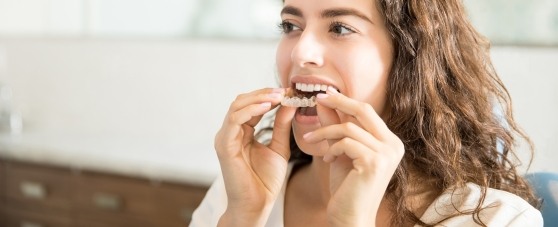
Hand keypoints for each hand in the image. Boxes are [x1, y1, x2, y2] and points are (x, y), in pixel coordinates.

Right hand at [214, 88, 295, 225]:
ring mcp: (225, 138)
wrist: (258, 204)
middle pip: (242, 101)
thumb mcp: (279, 146)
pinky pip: (235, 120)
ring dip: (258, 98)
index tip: (289, 91)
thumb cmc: (265, 180)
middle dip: (263, 93)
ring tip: (278, 96)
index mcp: (241, 132)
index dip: (269, 96)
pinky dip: (251, 110)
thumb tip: (289, 102)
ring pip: (237, 106)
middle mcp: (230, 132)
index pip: (251, 105)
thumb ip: (281, 125)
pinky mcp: (224, 145)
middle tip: (284, 91)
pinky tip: (268, 107)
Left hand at [303, 88, 404, 226]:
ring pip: (349, 127)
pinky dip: (331, 148)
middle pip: (363, 110)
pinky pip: (346, 142)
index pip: (366, 111)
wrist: (350, 218)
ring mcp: (386, 153)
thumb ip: (335, 127)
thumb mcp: (339, 151)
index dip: (344, 100)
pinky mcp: (374, 162)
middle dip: (337, 101)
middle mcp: (393, 145)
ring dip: (324, 131)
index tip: (325, 93)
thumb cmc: (347, 189)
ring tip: (310, 140)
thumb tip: (324, 101)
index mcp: (389, 142)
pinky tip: (327, 160)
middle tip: (316, 98)